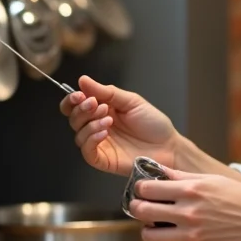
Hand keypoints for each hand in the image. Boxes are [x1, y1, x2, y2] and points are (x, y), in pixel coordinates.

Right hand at [59, 76, 179, 176]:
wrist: (169, 145)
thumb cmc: (152, 123)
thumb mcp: (131, 101)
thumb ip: (106, 92)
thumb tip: (82, 80)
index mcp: (101, 110)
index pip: (75, 106)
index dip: (72, 100)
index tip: (79, 95)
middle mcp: (97, 127)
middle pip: (73, 119)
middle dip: (82, 110)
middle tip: (96, 104)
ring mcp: (99, 144)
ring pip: (78, 135)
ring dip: (90, 124)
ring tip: (108, 119)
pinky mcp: (103, 160)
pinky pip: (87, 152)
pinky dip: (91, 139)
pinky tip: (104, 133)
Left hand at [128, 166, 240, 240]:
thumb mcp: (213, 180)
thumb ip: (184, 176)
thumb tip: (160, 171)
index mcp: (191, 189)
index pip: (148, 188)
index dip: (140, 189)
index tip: (143, 190)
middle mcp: (188, 211)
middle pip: (143, 211)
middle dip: (137, 209)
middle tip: (141, 209)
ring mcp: (192, 234)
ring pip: (150, 236)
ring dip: (147, 232)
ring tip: (153, 229)